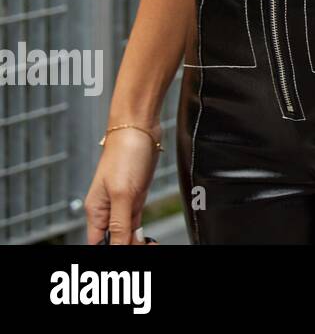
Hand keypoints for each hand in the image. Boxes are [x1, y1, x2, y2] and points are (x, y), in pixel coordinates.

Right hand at [84, 125, 162, 244]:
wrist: (139, 128)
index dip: (111, 250)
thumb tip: (117, 246)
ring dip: (137, 242)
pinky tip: (148, 239)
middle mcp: (106, 209)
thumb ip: (119, 222)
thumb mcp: (123, 193)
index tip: (128, 251)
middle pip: (113, 240)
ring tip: (152, 246)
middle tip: (147, 248)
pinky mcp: (135, 196)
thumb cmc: (126, 153)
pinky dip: (141, 233)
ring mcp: (122, 203)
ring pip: (125, 233)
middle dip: (128, 246)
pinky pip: (135, 222)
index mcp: (96, 211)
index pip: (98, 242)